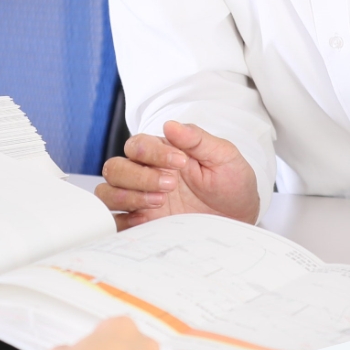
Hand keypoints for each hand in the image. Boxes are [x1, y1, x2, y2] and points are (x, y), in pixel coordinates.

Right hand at [95, 119, 259, 228]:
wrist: (241, 221)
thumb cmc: (232, 185)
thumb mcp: (224, 157)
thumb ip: (198, 139)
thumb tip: (170, 125)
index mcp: (163, 154)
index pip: (137, 145)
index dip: (153, 152)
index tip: (180, 161)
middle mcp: (146, 175)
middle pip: (115, 168)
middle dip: (139, 176)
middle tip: (170, 185)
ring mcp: (141, 200)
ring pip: (108, 192)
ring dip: (128, 196)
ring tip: (160, 202)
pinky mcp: (142, 224)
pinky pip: (114, 221)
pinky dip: (122, 220)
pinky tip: (147, 219)